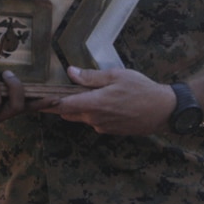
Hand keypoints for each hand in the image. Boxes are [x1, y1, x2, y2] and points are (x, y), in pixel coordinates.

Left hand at [40, 67, 173, 135]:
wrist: (164, 111)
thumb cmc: (141, 89)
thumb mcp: (116, 76)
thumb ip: (91, 77)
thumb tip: (70, 72)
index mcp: (94, 104)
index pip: (62, 107)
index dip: (49, 102)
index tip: (39, 98)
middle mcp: (95, 119)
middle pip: (68, 114)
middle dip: (63, 104)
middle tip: (62, 90)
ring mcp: (103, 127)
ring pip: (82, 118)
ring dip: (80, 108)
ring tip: (90, 93)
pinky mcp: (111, 131)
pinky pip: (95, 122)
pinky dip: (94, 113)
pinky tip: (107, 103)